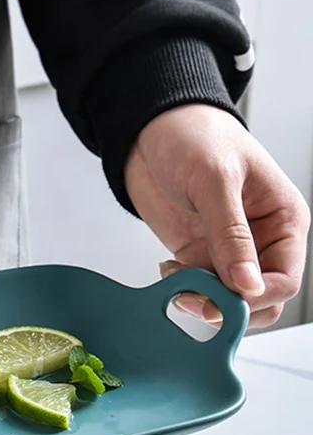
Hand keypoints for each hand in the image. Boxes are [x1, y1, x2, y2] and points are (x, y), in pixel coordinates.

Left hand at [125, 104, 310, 327]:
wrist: (150, 130)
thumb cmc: (193, 137)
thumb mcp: (215, 181)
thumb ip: (231, 235)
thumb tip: (249, 284)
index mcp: (284, 219)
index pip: (285, 279)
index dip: (256, 297)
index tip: (224, 299)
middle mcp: (261, 240)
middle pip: (260, 298)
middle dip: (227, 305)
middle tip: (191, 297)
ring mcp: (227, 250)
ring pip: (227, 299)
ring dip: (201, 300)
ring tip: (175, 280)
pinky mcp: (197, 254)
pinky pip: (198, 288)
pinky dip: (181, 290)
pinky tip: (166, 271)